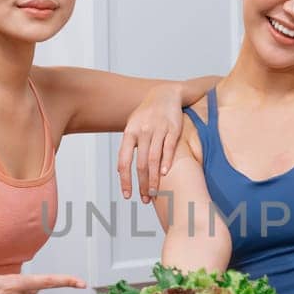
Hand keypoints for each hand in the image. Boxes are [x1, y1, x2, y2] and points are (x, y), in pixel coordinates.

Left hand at [118, 82, 184, 202]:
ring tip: (154, 193)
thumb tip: (120, 170)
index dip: (125, 180)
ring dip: (154, 179)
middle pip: (141, 164)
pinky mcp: (173, 128)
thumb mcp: (133, 126)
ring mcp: (158, 129)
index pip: (124, 161)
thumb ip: (128, 146)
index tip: (127, 195)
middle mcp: (142, 131)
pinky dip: (167, 163)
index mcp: (129, 133)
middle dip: (142, 184)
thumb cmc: (147, 114)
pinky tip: (164, 175)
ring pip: (154, 159)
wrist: (166, 94)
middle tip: (145, 199)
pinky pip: (169, 148)